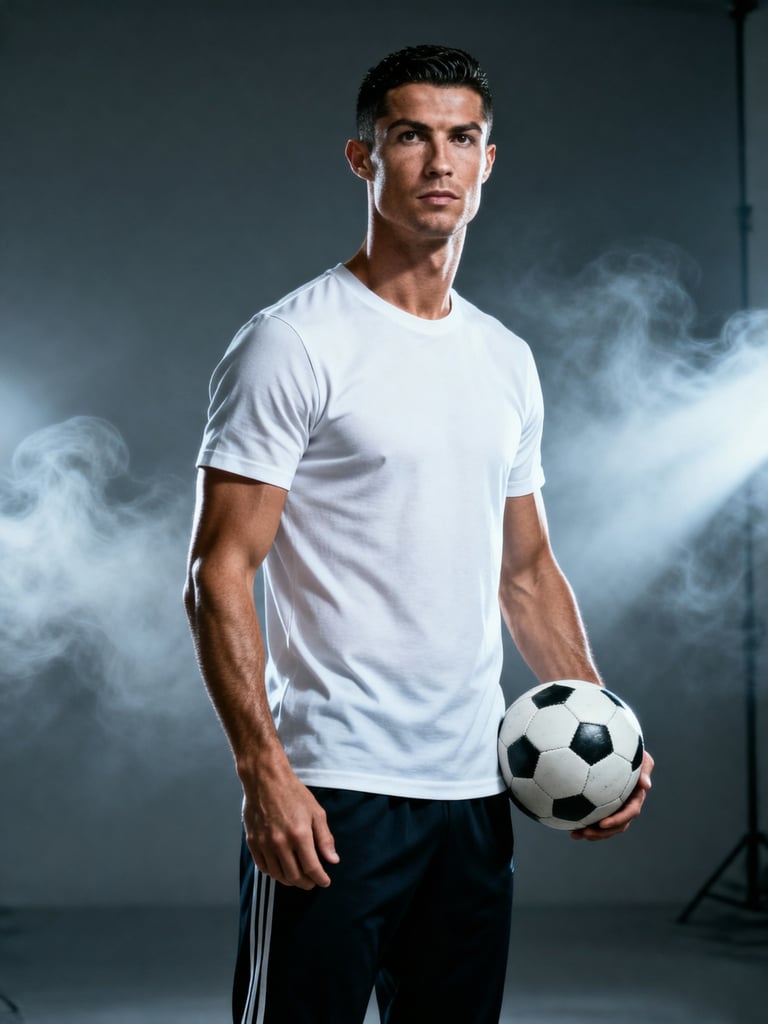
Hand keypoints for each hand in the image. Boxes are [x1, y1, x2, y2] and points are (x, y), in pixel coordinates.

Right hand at [241, 760, 338, 888]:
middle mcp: (281, 843)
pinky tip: (281, 870)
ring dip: (290, 881)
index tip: (325, 882)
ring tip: (298, 879)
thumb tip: (333, 860)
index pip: (312, 867)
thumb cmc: (293, 793)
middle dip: (306, 883)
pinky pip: (263, 867)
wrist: (265, 780)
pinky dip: (274, 873)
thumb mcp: (316, 812)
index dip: (320, 878)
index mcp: (300, 835)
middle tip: (312, 882)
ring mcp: (264, 844)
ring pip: (278, 875)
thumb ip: (325, 838)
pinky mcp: (253, 843)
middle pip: (295, 876)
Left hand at [570, 749, 653, 841]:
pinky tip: (569, 825)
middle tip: (585, 833)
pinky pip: (594, 818)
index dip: (617, 820)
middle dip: (602, 833)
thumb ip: (645, 768)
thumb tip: (647, 785)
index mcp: (636, 797)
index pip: (630, 813)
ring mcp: (614, 807)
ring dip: (592, 833)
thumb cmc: (629, 750)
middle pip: (617, 826)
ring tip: (575, 835)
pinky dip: (584, 824)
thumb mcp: (641, 757)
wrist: (615, 747)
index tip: (602, 823)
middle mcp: (625, 805)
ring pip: (605, 827)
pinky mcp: (602, 805)